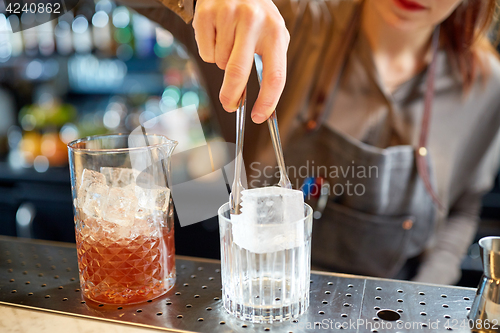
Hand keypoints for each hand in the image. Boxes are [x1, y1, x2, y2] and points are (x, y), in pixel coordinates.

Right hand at [192, 0, 289, 122]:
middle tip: (230, 105)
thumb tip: (263, 106)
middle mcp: (253, 21)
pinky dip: (209, 51)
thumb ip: (270, 65)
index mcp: (276, 32)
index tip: (258, 117)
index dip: (267, 101)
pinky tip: (217, 34)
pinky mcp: (206, 13)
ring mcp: (228, 15)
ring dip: (222, 62)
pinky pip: (205, 51)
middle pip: (237, 73)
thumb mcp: (272, 34)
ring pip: (219, 62)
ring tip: (229, 42)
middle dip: (231, 96)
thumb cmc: (256, 17)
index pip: (275, 76)